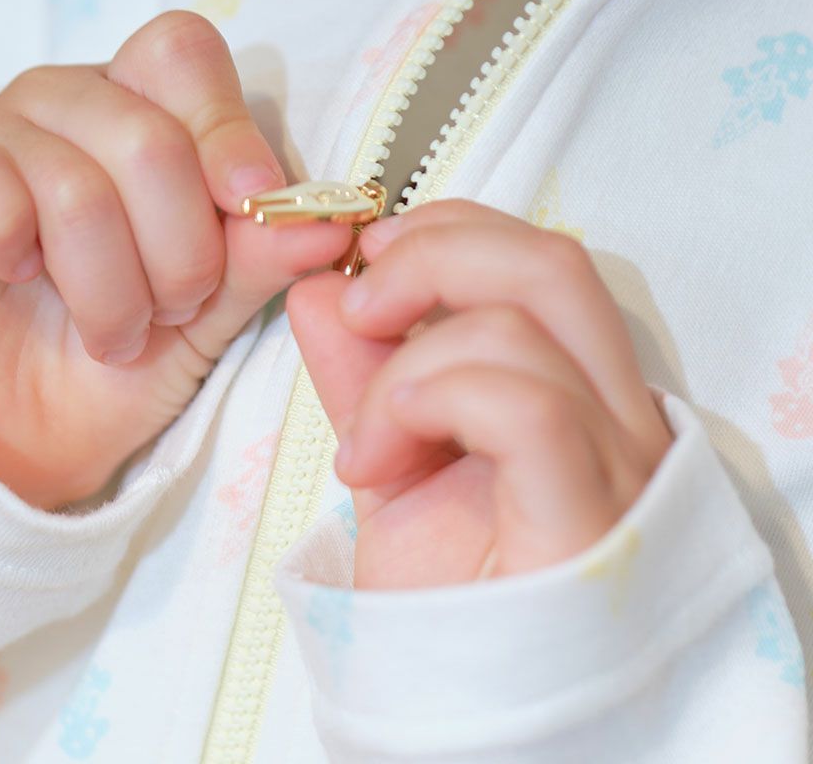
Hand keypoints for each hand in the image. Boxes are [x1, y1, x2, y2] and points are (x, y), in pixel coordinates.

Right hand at [0, 12, 350, 508]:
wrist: (19, 441)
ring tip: (112, 333)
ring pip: (70, 178)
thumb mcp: (209, 315)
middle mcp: (61, 104)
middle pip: (142, 130)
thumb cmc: (120, 364)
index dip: (225, 126)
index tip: (252, 202)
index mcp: (137, 112)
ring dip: (108, 284)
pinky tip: (15, 277)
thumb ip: (260, 255)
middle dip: (178, 247)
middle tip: (173, 311)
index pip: (181, 52)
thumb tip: (329, 220)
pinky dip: (12, 246)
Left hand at [287, 199, 671, 588]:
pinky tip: (380, 457)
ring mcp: (618, 467)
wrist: (457, 708)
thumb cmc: (440, 591)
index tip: (367, 258)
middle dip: (433, 256)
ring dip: (408, 362)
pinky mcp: (592, 521)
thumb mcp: (388, 455)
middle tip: (362, 302)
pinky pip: (524, 406)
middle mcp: (618, 417)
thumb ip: (360, 368)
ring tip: (365, 437)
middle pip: (550, 264)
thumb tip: (321, 287)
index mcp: (576, 388)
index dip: (447, 232)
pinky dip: (431, 400)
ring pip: (523, 325)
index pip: (538, 258)